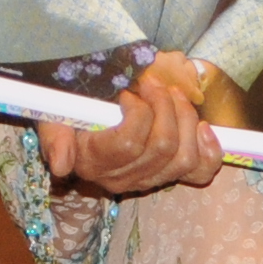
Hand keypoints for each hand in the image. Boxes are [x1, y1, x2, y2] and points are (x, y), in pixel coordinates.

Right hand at [38, 59, 225, 196]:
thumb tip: (61, 165)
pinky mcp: (170, 175)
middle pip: (162, 148)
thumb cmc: (71, 114)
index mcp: (95, 163)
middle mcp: (123, 178)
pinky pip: (200, 172)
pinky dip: (209, 150)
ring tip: (173, 95)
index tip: (127, 91)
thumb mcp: (53, 118)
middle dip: (165, 107)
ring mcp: (149, 179)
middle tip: (154, 84)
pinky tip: (203, 128)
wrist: (84, 121)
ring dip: (185, 118)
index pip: (130, 144)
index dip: (138, 111)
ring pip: (183, 157)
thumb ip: (54, 138)